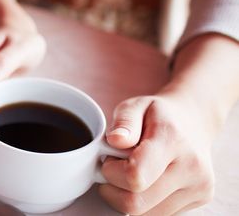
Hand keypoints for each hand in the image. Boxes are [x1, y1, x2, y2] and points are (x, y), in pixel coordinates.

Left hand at [99, 92, 215, 214]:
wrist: (193, 122)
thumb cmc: (158, 115)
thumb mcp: (136, 105)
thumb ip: (124, 121)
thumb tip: (116, 140)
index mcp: (172, 140)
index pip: (134, 176)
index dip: (111, 172)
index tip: (109, 159)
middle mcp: (191, 168)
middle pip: (136, 203)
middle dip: (113, 190)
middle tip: (114, 169)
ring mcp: (199, 187)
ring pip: (145, 214)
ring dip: (128, 198)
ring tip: (131, 174)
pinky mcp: (201, 200)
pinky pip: (159, 215)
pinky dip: (145, 204)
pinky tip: (147, 183)